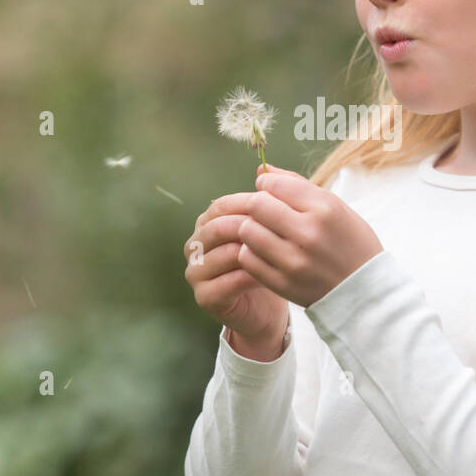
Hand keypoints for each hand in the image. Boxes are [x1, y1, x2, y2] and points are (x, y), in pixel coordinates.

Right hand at [184, 196, 289, 353]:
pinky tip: (272, 274)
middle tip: (279, 229)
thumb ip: (268, 198)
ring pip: (223, 255)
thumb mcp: (270, 228)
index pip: (221, 206)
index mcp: (207, 224)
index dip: (248, 204)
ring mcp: (196, 272)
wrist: (268, 307)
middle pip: (218, 228)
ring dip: (253, 252)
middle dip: (249, 227)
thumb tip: (264, 167)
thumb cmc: (269, 262)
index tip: (278, 205)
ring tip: (280, 251)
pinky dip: (251, 277)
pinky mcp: (204, 297)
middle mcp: (195, 246)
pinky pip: (227, 283)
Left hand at [228, 162, 384, 308]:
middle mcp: (309, 234)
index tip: (270, 189)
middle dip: (255, 204)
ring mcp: (294, 261)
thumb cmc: (352, 244)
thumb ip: (298, 185)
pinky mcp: (282, 283)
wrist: (365, 292)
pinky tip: (266, 252)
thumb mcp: (336, 208)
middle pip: (256, 206)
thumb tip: (262, 170)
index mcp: (325, 210)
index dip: (267, 183)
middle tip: (263, 210)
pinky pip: (248, 259)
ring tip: (265, 232)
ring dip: (251, 228)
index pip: (275, 185)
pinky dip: (251, 252)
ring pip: (247, 232)